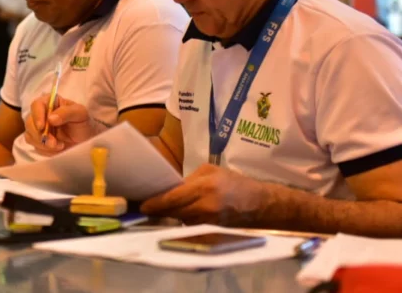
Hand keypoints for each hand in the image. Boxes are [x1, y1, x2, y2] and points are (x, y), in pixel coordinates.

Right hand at [24, 94, 107, 154]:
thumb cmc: (84, 123)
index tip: (42, 127)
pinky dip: (46, 150)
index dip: (37, 115)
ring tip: (60, 146)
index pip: (36, 105)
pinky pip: (35, 147)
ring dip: (43, 144)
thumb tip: (51, 118)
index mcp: (50, 103)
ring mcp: (38, 129)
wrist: (86, 141)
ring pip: (30, 136)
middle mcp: (41, 114)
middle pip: (30, 122)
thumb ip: (67, 113)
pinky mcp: (39, 142)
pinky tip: (58, 149)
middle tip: (53, 143)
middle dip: (40, 135)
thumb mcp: (80, 114)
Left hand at [140, 164, 264, 225]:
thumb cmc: (233, 182)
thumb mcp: (211, 171)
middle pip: (174, 211)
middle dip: (160, 211)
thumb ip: (189, 180)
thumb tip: (170, 188)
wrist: (259, 203)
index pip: (173, 198)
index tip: (142, 206)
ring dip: (172, 216)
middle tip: (146, 208)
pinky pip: (191, 226)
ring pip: (181, 220)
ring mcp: (209, 221)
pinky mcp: (212, 231)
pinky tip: (180, 215)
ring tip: (162, 210)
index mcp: (205, 187)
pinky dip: (184, 221)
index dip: (156, 204)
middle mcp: (206, 206)